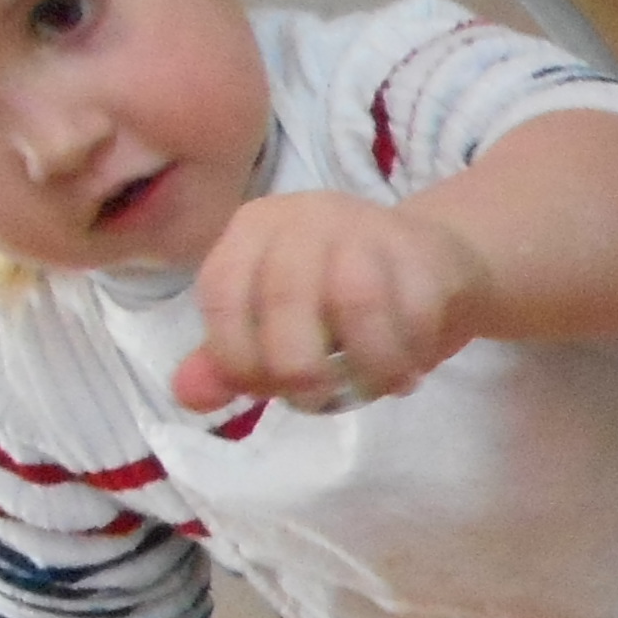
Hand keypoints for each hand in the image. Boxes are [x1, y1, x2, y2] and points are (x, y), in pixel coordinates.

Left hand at [173, 188, 491, 412]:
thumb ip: (230, 359)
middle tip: (316, 399)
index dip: (236, 356)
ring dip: (366, 364)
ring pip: (356, 300)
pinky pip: (416, 310)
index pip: (223, 293)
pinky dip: (411, 355)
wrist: (428, 258)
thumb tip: (188, 396)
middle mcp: (302, 218)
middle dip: (298, 367)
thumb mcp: (274, 323)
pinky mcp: (421, 248)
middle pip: (286, 295)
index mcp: (252, 231)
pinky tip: (408, 373)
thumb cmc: (337, 295)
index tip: (264, 391)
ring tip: (375, 390)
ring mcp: (365, 226)